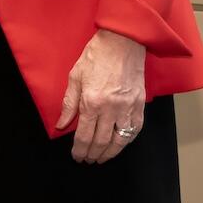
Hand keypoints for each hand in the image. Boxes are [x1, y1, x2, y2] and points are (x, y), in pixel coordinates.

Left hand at [57, 29, 146, 162]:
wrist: (122, 42)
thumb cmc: (96, 56)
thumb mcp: (74, 77)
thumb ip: (69, 104)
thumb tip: (61, 125)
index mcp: (92, 102)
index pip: (84, 135)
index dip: (79, 149)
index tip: (76, 156)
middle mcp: (111, 108)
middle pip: (101, 141)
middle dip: (93, 154)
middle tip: (87, 160)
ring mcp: (128, 107)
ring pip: (120, 140)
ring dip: (110, 153)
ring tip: (102, 158)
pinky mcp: (140, 104)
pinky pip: (135, 129)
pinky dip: (127, 141)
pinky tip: (120, 145)